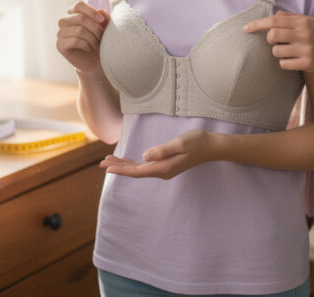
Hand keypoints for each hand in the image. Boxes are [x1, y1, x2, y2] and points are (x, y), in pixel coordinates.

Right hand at [57, 1, 108, 72]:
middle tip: (101, 37)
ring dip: (92, 38)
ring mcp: (60, 33)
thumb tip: (101, 11)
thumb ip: (104, 18)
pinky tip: (89, 48)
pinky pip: (75, 41)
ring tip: (96, 44)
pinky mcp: (60, 45)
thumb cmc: (98, 40)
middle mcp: (64, 21)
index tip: (102, 20)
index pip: (79, 5)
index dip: (92, 11)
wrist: (93, 60)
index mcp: (73, 12)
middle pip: (80, 18)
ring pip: (79, 30)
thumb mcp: (104, 27)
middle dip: (95, 28)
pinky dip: (86, 45)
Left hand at [99, 129, 217, 179]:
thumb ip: (162, 150)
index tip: (107, 168)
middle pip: (136, 171)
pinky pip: (146, 166)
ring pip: (140, 169)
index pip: (138, 171)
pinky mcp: (166, 165)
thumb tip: (145, 157)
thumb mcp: (179, 143)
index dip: (121, 170)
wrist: (211, 147)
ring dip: (125, 165)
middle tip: (102, 163)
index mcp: (163, 168)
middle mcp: (162, 171)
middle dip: (119, 167)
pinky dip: (134, 164)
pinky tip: (128, 161)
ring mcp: (164, 169)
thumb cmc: (197, 142)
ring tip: (110, 161)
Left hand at [244, 11, 313, 72]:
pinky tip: (293, 59)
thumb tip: (272, 16)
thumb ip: (288, 17)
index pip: (274, 21)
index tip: (246, 29)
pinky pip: (283, 64)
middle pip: (272, 36)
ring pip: (276, 52)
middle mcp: (303, 34)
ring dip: (278, 52)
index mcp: (302, 22)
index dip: (257, 25)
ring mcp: (305, 49)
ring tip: (289, 50)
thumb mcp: (306, 20)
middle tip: (277, 41)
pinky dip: (284, 62)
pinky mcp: (306, 63)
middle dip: (270, 39)